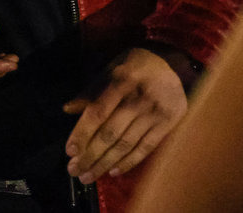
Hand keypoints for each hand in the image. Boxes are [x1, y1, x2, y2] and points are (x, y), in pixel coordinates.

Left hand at [64, 47, 186, 183]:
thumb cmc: (136, 66)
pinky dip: (128, 162)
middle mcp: (138, 98)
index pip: (98, 111)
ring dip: (104, 164)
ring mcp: (154, 113)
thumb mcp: (112, 68)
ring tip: (88, 176)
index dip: (83, 133)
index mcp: (122, 80)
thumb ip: (92, 89)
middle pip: (111, 133)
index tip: (70, 151)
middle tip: (74, 170)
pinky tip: (113, 172)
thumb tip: (68, 109)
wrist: (175, 65)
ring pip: (126, 144)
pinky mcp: (168, 124)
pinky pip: (145, 148)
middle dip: (90, 155)